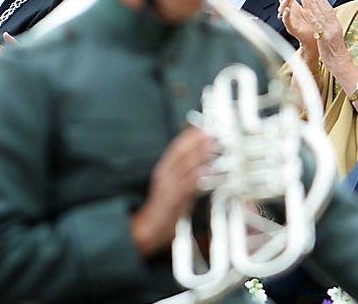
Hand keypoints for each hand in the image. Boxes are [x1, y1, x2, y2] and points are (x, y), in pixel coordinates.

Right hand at [129, 127, 214, 256]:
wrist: (145, 231)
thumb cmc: (162, 209)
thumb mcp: (172, 186)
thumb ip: (185, 173)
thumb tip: (204, 161)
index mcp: (163, 170)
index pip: (176, 148)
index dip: (190, 135)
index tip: (203, 126)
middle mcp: (164, 175)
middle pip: (180, 153)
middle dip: (196, 141)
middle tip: (211, 131)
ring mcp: (168, 188)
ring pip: (184, 167)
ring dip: (198, 154)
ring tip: (212, 144)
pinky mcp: (172, 201)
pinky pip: (186, 187)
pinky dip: (196, 177)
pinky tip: (206, 170)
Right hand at [279, 0, 318, 46]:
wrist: (316, 40)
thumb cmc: (313, 25)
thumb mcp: (310, 8)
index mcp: (294, 7)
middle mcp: (290, 13)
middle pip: (282, 0)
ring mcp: (290, 20)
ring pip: (282, 9)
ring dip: (285, 1)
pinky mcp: (291, 28)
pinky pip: (286, 21)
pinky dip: (286, 15)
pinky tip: (287, 10)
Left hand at [300, 0, 349, 73]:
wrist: (341, 64)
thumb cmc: (336, 54)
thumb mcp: (335, 39)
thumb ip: (331, 30)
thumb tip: (327, 23)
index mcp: (337, 26)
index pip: (330, 11)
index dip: (323, 2)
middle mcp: (335, 27)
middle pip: (326, 10)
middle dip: (318, 0)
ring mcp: (330, 31)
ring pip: (322, 16)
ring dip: (315, 5)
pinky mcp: (325, 37)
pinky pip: (317, 26)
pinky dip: (312, 18)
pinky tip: (307, 12)